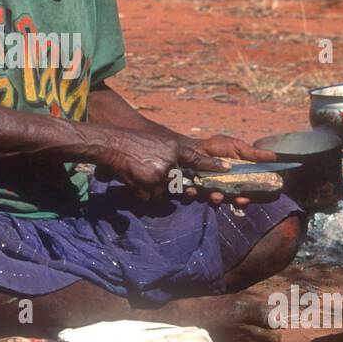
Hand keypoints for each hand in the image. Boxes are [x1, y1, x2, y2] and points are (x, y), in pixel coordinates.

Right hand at [101, 131, 217, 200]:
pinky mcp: (151, 184)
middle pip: (176, 183)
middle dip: (164, 184)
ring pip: (161, 193)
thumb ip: (169, 159)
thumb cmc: (131, 144)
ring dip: (149, 189)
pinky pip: (149, 197)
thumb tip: (176, 179)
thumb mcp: (156, 145)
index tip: (229, 168)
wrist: (113, 144)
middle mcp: (172, 161)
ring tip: (137, 174)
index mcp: (174, 148)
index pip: (198, 160)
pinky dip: (140, 192)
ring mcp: (163, 173)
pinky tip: (132, 179)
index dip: (213, 165)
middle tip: (151, 174)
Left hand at [180, 133, 276, 208]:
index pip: (249, 192)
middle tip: (237, 199)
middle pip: (235, 200)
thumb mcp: (237, 147)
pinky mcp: (197, 189)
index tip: (248, 198)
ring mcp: (212, 189)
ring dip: (217, 199)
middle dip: (237, 202)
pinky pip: (198, 196)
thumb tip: (276, 156)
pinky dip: (197, 194)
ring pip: (217, 200)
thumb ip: (254, 154)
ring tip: (215, 194)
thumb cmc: (217, 146)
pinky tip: (194, 189)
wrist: (194, 147)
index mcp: (239, 178)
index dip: (251, 197)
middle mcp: (227, 186)